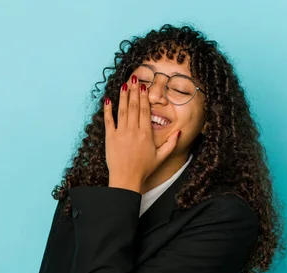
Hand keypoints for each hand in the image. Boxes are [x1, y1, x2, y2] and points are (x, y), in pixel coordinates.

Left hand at [104, 75, 180, 192]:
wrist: (126, 179)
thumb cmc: (144, 169)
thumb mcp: (161, 157)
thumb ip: (171, 144)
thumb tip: (179, 132)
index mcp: (146, 134)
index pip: (146, 110)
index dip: (145, 96)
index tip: (144, 86)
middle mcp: (134, 130)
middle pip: (134, 106)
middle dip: (134, 91)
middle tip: (135, 79)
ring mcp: (121, 133)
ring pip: (122, 110)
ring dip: (123, 96)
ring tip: (124, 85)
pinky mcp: (110, 138)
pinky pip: (109, 121)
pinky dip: (107, 110)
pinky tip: (108, 100)